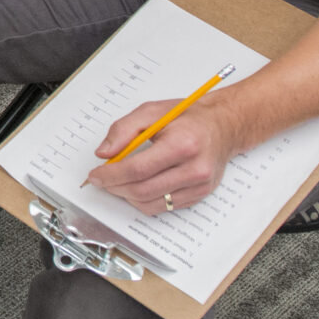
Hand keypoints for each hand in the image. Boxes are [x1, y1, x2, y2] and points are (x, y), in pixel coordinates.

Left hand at [86, 99, 243, 214]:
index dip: (111, 175)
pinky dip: (144, 200)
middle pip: (143, 190)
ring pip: (151, 203)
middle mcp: (194, 169)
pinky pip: (164, 207)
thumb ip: (123, 129)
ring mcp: (199, 186)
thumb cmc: (188, 118)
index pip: (138, 169)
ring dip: (127, 196)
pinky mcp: (200, 195)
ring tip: (118, 182)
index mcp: (182, 144)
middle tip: (102, 179)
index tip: (95, 175)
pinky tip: (138, 186)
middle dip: (115, 187)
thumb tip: (103, 153)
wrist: (223, 127)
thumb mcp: (151, 111)